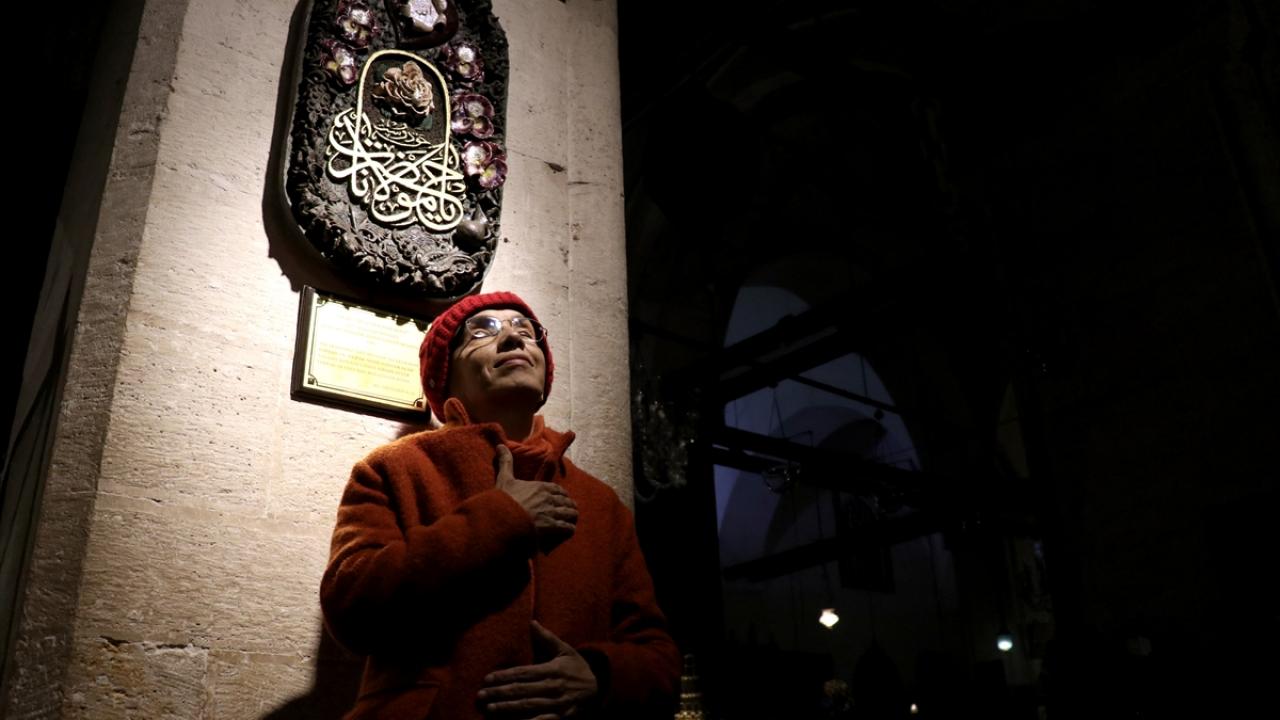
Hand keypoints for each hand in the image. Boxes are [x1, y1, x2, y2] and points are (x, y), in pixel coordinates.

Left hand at [478, 621, 597, 718]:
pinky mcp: (561, 717)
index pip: (523, 673)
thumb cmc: (578, 667)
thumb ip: (547, 638)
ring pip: (528, 706)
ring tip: (490, 708)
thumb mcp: (565, 650)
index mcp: (552, 669)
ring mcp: (557, 704)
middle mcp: (553, 687)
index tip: (487, 678)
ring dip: (507, 708)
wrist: (600, 688)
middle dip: (499, 693)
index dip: (504, 676)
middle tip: (481, 695)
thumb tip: (532, 622)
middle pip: (522, 690)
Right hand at [495, 446, 577, 542]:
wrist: (500, 519)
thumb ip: (506, 462)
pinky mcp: (551, 527)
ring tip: (571, 522)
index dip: (561, 495)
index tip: (562, 499)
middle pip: (566, 501)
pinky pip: (567, 527)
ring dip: (571, 518)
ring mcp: (551, 512)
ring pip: (570, 514)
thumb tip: (500, 445)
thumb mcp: (504, 479)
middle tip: (569, 512)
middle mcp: (548, 498)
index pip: (558, 490)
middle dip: (568, 507)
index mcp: (540, 487)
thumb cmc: (502, 500)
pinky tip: (567, 531)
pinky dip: (568, 529)